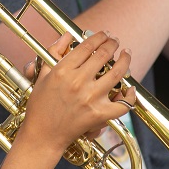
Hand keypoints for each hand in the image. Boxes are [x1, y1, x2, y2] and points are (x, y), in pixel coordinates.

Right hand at [21, 31, 134, 154]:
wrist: (42, 135)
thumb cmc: (40, 107)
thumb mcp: (42, 76)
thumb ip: (54, 52)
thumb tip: (67, 35)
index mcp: (62, 71)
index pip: (86, 47)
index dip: (98, 37)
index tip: (104, 34)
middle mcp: (78, 82)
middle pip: (104, 55)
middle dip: (113, 43)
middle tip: (115, 41)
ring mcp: (91, 98)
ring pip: (117, 73)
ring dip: (125, 60)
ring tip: (126, 55)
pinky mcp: (99, 114)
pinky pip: (123, 104)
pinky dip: (129, 96)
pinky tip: (129, 88)